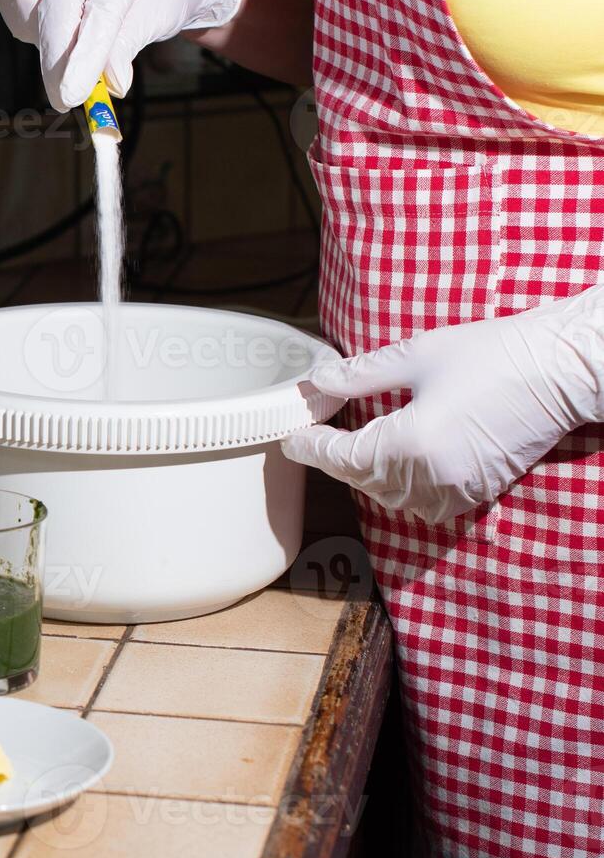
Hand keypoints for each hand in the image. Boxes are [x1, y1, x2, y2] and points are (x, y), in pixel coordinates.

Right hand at [0, 0, 241, 110]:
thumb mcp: (154, 22)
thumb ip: (124, 51)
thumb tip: (108, 87)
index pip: (101, 9)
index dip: (85, 56)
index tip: (71, 97)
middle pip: (57, 2)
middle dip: (55, 58)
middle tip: (64, 99)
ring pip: (28, 4)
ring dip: (45, 44)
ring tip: (73, 52)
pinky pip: (17, 4)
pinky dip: (33, 30)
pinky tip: (58, 31)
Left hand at [283, 288, 603, 523]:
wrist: (564, 369)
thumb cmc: (495, 354)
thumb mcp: (416, 355)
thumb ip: (361, 375)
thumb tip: (318, 382)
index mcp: (412, 443)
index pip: (343, 456)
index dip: (312, 446)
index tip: (292, 436)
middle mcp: (434, 476)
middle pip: (365, 480)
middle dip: (339, 459)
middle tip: (318, 435)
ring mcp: (461, 488)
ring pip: (394, 498)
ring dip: (369, 476)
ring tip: (354, 446)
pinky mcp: (482, 490)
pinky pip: (428, 503)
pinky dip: (404, 489)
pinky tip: (397, 463)